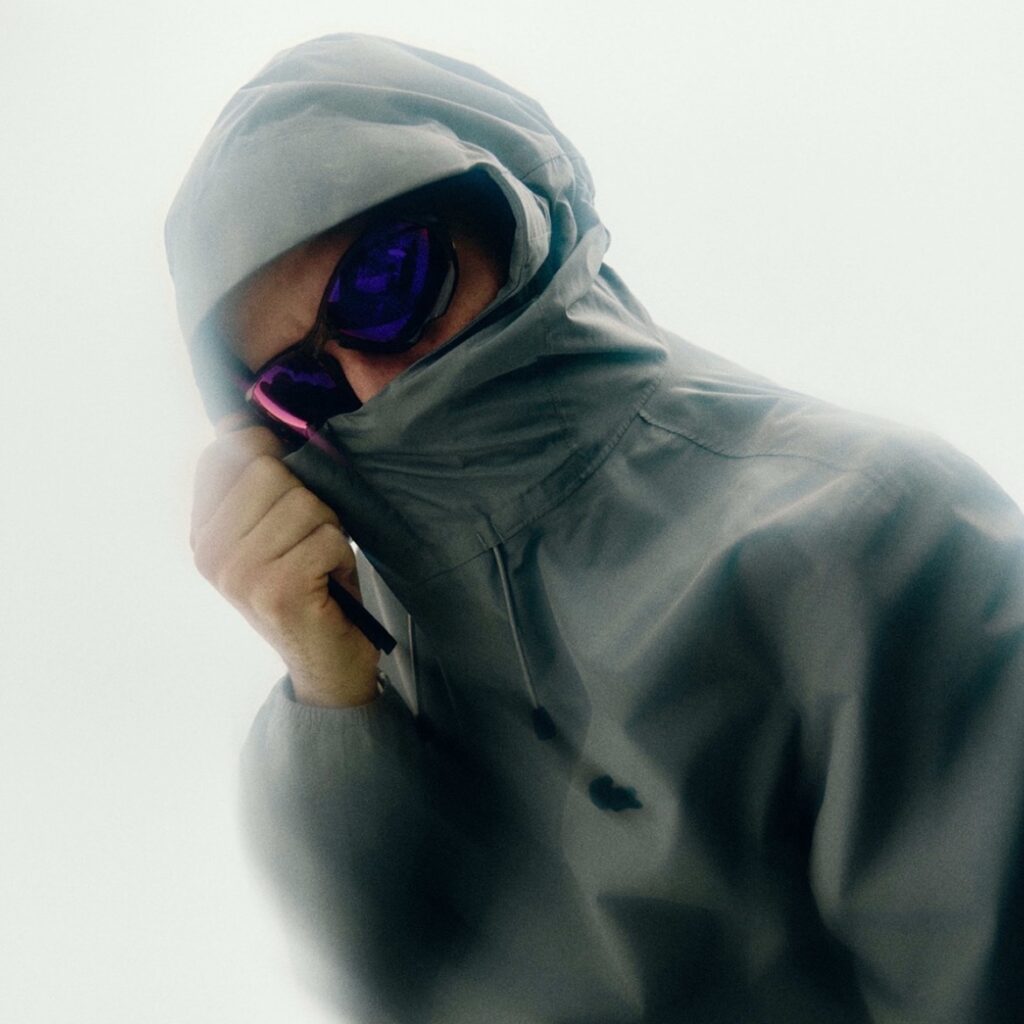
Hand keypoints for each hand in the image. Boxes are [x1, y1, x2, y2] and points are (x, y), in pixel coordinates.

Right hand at [190, 414, 378, 706]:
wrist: (327, 662)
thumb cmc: (311, 584)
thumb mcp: (274, 530)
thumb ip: (256, 483)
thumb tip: (240, 419)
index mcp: (203, 532)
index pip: (223, 453)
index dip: (265, 449)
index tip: (286, 481)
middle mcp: (209, 553)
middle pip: (270, 470)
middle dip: (308, 500)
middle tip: (309, 540)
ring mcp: (238, 573)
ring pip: (305, 502)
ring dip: (328, 530)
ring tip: (319, 563)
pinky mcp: (275, 589)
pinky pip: (327, 537)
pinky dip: (341, 555)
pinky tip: (328, 582)